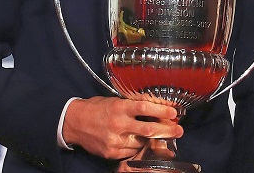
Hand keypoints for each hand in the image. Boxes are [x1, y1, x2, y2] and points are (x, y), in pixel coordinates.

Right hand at [61, 97, 182, 159]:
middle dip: (167, 130)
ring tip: (158, 135)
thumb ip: (131, 106)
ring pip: (142, 143)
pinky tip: (138, 142)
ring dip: (152, 140)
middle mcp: (118, 124)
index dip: (161, 111)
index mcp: (119, 107)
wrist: (74, 123)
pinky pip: (131, 152)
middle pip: (148, 129)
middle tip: (179, 130)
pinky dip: (137, 147)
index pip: (144, 108)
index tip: (174, 112)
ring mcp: (115, 140)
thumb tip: (154, 109)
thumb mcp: (113, 101)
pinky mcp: (111, 152)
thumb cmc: (96, 109)